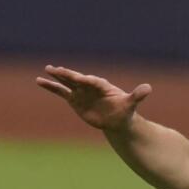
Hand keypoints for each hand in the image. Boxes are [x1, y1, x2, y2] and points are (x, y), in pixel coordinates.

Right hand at [36, 65, 151, 131]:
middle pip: (77, 79)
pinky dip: (50, 86)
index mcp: (102, 86)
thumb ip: (137, 96)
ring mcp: (80, 92)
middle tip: (56, 68)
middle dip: (68, 74)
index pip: (93, 81)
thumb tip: (148, 88)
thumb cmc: (124, 112)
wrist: (116, 120)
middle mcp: (90, 86)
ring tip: (46, 69)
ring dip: (57, 76)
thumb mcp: (130, 104)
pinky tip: (39, 81)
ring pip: (67, 82)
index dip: (86, 80)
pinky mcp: (74, 99)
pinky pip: (60, 91)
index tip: (79, 79)